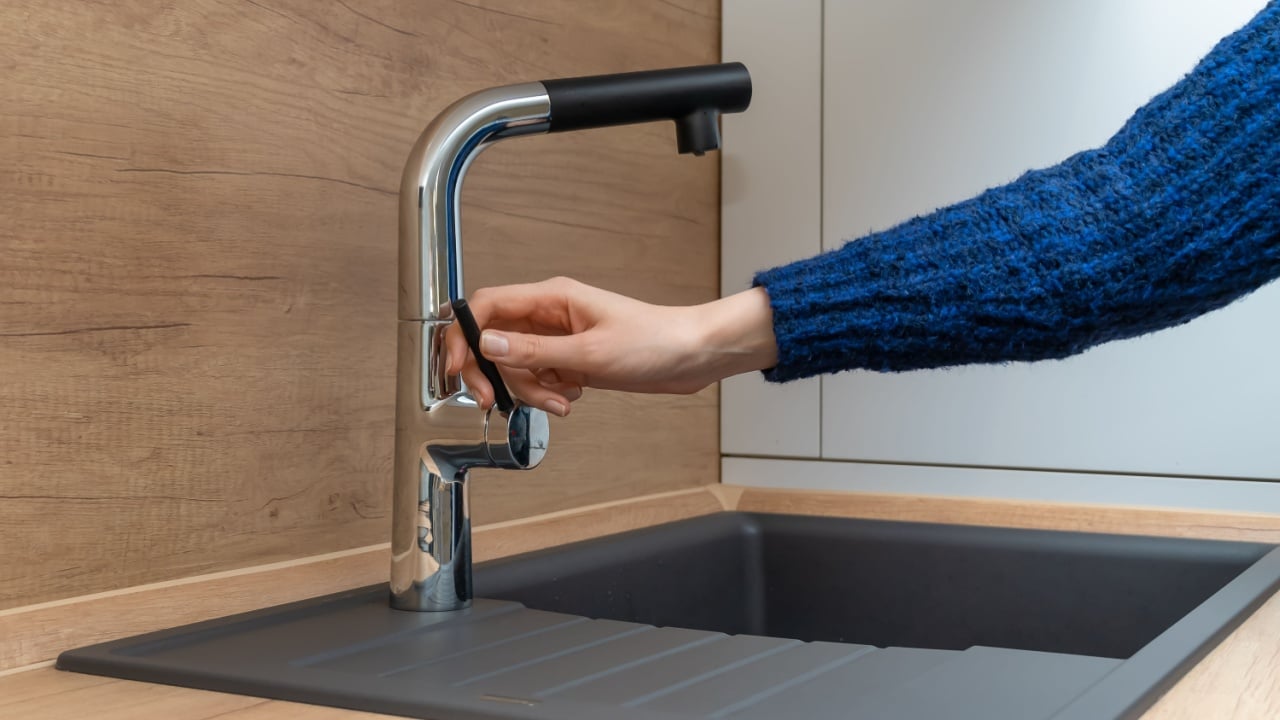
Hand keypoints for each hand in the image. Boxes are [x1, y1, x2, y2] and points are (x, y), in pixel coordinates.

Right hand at [444, 277, 777, 415]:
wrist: (692, 356)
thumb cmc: (654, 342)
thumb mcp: (589, 353)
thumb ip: (534, 350)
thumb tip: (487, 344)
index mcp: (551, 297)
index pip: (487, 306)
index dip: (464, 335)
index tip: (459, 367)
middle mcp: (550, 315)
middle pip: (494, 340)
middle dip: (494, 373)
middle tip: (495, 400)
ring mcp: (560, 338)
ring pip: (517, 365)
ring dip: (529, 389)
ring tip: (561, 402)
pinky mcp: (571, 360)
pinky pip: (539, 377)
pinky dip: (547, 393)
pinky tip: (572, 398)